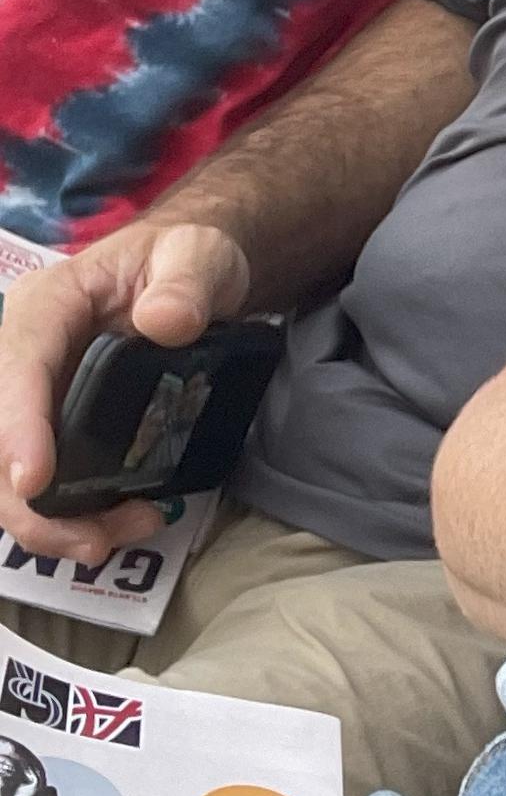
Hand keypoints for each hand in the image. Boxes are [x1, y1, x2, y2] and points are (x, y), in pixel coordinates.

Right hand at [0, 223, 251, 564]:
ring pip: (10, 477)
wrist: (190, 276)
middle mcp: (25, 356)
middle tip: (97, 539)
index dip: (17, 427)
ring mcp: (36, 398)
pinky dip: (75, 515)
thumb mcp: (198, 255)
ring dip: (55, 521)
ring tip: (128, 530)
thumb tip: (165, 322)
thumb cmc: (186, 260)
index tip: (33, 480)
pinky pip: (45, 484)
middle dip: (32, 503)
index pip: (17, 366)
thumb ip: (188, 282)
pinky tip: (127, 520)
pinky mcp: (56, 429)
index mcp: (46, 307)